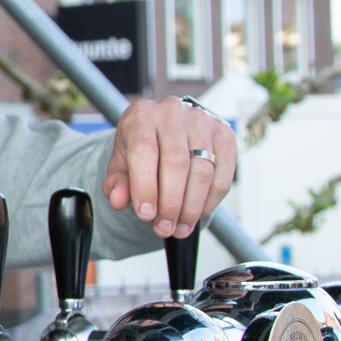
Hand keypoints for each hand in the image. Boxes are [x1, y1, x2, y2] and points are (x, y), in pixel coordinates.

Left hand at [102, 98, 236, 238]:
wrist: (164, 132)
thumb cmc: (140, 151)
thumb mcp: (120, 165)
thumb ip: (116, 183)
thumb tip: (118, 200)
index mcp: (141, 115)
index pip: (144, 150)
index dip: (145, 186)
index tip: (145, 215)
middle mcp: (173, 112)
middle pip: (176, 162)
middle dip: (170, 203)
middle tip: (164, 227)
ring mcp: (202, 121)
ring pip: (203, 170)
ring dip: (191, 206)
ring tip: (179, 227)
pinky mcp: (224, 134)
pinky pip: (223, 173)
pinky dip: (211, 200)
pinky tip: (197, 214)